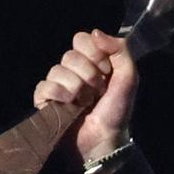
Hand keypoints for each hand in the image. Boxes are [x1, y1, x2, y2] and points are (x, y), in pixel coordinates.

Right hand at [33, 29, 138, 164]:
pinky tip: (69, 106)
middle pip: (70, 54)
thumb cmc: (117, 112)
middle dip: (89, 74)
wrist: (105, 141)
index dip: (94, 53)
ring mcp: (57, 85)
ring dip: (77, 87)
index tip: (106, 71)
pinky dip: (59, 94)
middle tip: (98, 91)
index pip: (82, 39)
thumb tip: (95, 32)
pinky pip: (44, 86)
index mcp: (92, 63)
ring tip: (85, 103)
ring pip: (57, 69)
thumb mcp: (128, 78)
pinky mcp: (45, 101)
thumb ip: (120, 51)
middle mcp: (73, 71)